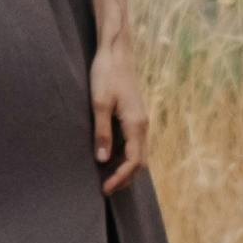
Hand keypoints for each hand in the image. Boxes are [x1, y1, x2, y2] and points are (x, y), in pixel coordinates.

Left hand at [89, 40, 149, 194]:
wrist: (116, 53)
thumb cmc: (106, 75)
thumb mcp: (99, 103)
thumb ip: (102, 132)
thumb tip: (103, 160)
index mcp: (136, 124)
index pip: (133, 162)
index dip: (120, 178)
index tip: (105, 188)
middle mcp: (143, 125)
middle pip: (140, 162)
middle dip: (125, 178)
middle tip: (106, 189)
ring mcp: (141, 121)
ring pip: (139, 154)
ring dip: (126, 169)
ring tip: (108, 178)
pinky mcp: (136, 116)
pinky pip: (135, 144)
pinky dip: (126, 157)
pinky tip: (111, 158)